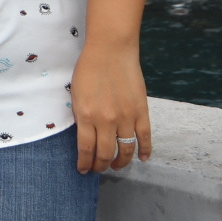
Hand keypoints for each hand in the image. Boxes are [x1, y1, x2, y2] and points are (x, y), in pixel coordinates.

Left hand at [72, 43, 151, 172]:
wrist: (110, 50)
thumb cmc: (89, 69)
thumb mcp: (76, 94)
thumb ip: (81, 115)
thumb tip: (85, 136)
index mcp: (85, 115)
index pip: (86, 148)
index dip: (85, 163)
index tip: (83, 169)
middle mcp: (106, 120)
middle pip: (105, 153)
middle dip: (101, 166)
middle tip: (98, 169)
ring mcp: (126, 117)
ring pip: (126, 150)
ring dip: (121, 162)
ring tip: (116, 166)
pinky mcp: (141, 112)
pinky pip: (145, 138)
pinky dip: (145, 151)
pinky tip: (142, 158)